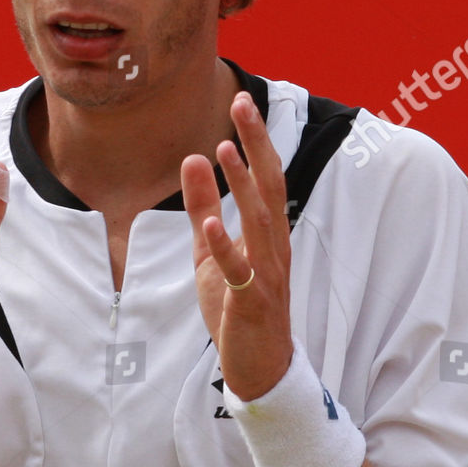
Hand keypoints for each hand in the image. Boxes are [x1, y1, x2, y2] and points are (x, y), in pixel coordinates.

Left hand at [180, 92, 292, 400]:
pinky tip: (212, 223)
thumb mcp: (210, 251)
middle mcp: (274, 247)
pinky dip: (226, 247)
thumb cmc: (235, 306)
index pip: (266, 177)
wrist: (258, 366)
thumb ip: (201, 207)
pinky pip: (239, 272)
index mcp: (267, 232)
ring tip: (225, 150)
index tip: (242, 101)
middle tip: (243, 104)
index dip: (254, 140)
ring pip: (259, 222)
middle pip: (270, 188)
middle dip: (257, 145)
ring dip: (243, 185)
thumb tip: (194, 158)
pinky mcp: (250, 302)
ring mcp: (266, 274)